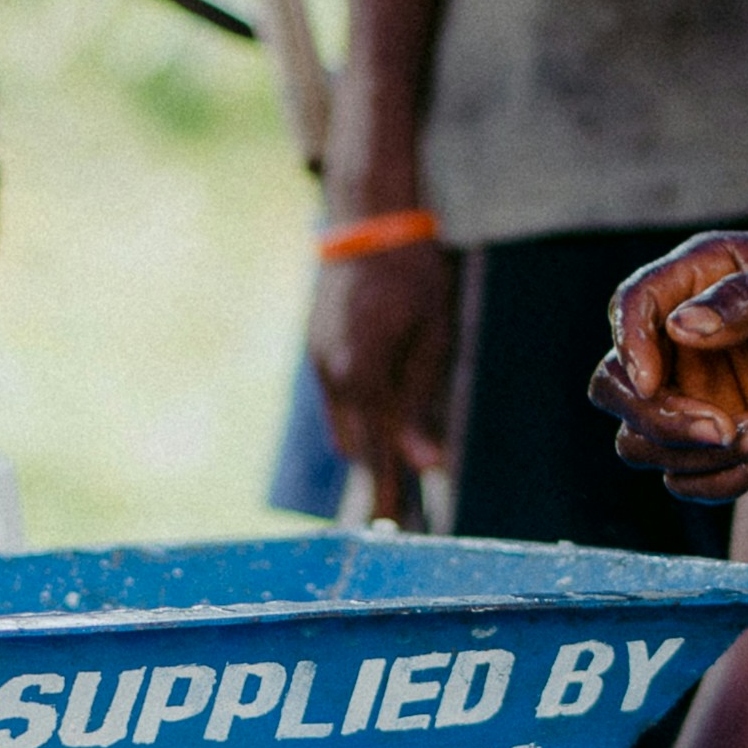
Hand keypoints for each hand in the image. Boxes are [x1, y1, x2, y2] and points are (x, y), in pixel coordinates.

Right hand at [310, 240, 455, 490]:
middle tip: (397, 502)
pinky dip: (356, 410)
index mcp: (363, 374)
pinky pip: (336, 396)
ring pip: (341, 422)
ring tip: (396, 451)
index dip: (384, 490)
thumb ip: (421, 403)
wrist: (369, 222)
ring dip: (366, 438)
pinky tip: (379, 404)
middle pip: (353, 444)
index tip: (389, 526)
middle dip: (375, 470)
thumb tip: (427, 462)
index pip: (375, 451)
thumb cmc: (413, 276)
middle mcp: (332, 374)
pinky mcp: (315, 349)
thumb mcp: (433, 338)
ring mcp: (318, 361)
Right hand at [589, 231, 747, 504]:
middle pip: (616, 385)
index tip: (651, 383)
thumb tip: (682, 326)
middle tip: (719, 429)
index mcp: (699, 277)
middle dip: (656, 417)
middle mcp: (685, 335)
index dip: (628, 346)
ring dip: (692, 456)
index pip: (631, 307)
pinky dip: (716, 480)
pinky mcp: (724, 433)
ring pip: (641, 438)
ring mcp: (700, 389)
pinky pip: (684, 473)